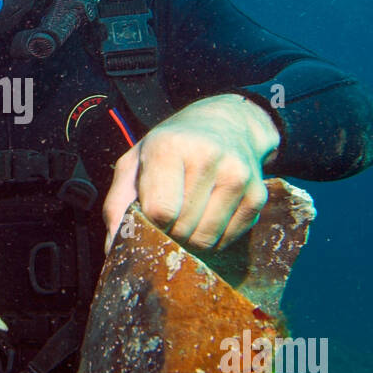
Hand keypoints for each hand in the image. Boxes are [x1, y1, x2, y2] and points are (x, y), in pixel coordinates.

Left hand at [103, 94, 279, 252]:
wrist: (227, 124)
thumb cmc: (171, 147)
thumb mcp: (135, 163)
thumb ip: (117, 205)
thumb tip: (115, 249)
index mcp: (169, 146)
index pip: (160, 212)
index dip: (151, 224)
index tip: (149, 217)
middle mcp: (208, 157)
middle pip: (182, 229)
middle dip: (169, 233)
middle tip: (168, 217)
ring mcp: (238, 176)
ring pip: (206, 240)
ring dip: (191, 239)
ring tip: (187, 215)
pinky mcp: (257, 195)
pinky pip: (228, 240)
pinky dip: (214, 238)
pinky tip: (209, 214)